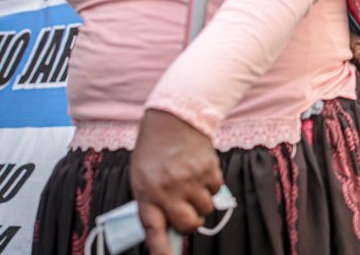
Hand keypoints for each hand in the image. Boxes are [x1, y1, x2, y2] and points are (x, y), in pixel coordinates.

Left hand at [130, 110, 221, 254]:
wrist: (173, 118)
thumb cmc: (155, 152)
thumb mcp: (143, 179)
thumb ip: (154, 203)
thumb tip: (171, 228)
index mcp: (147, 194)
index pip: (154, 230)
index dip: (161, 250)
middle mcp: (168, 190)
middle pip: (189, 224)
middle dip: (192, 223)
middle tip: (188, 213)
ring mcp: (190, 180)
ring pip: (206, 208)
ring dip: (202, 201)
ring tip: (192, 183)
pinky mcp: (208, 169)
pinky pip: (217, 189)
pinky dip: (211, 185)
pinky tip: (201, 171)